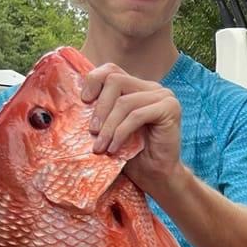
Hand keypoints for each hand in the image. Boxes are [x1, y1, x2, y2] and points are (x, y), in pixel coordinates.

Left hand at [82, 64, 184, 193]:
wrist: (156, 176)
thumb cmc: (132, 154)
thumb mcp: (111, 127)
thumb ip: (101, 110)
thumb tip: (75, 100)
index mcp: (138, 87)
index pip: (111, 70)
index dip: (93, 80)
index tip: (84, 102)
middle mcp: (152, 87)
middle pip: (115, 81)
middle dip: (100, 108)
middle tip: (92, 133)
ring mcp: (164, 96)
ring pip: (125, 102)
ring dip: (109, 127)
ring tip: (101, 147)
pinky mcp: (170, 109)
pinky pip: (136, 115)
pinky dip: (121, 133)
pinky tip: (115, 148)